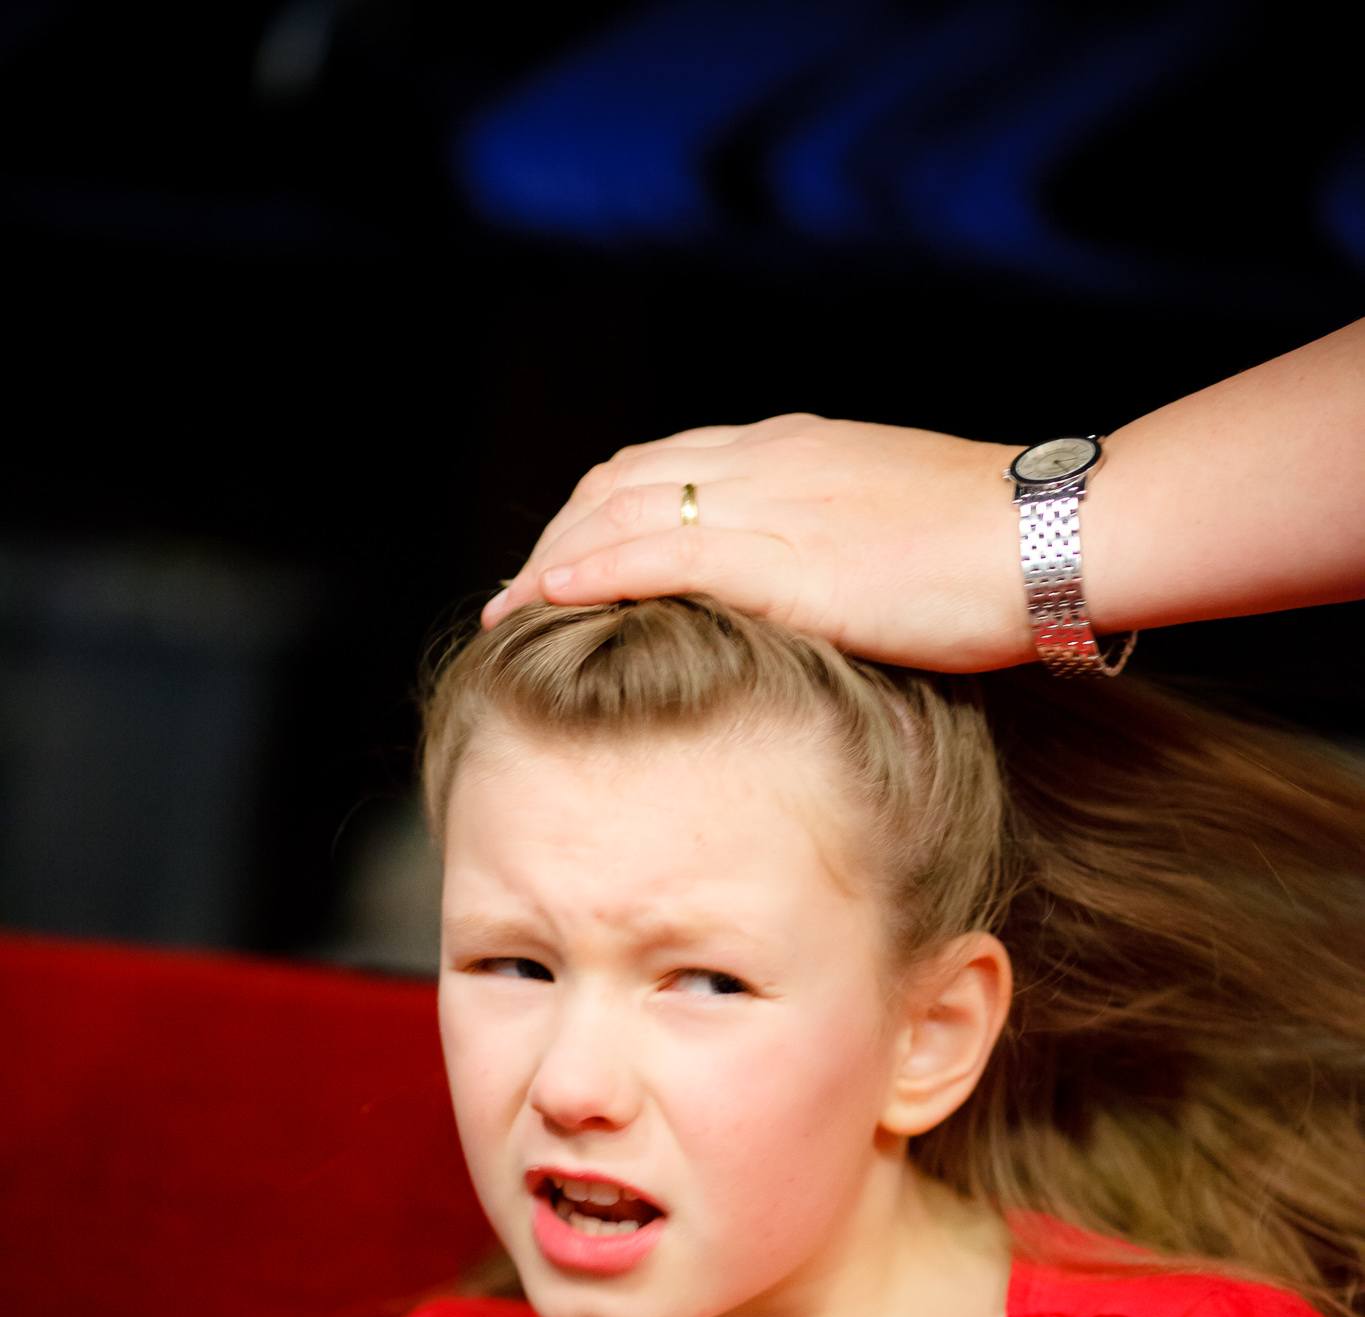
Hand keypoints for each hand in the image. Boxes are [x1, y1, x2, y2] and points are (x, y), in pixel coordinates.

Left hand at [483, 415, 1035, 672]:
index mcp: (793, 452)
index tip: (563, 563)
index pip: (663, 466)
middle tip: (517, 598)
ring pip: (622, 510)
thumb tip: (810, 601)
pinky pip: (658, 554)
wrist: (1055, 536)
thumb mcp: (900, 535)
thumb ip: (835, 553)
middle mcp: (767, 460)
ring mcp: (771, 500)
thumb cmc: (1002, 550)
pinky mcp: (782, 555)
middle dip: (557, 537)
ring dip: (552, 560)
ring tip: (509, 613)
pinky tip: (546, 603)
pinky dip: (590, 573)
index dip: (598, 514)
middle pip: (621, 482)